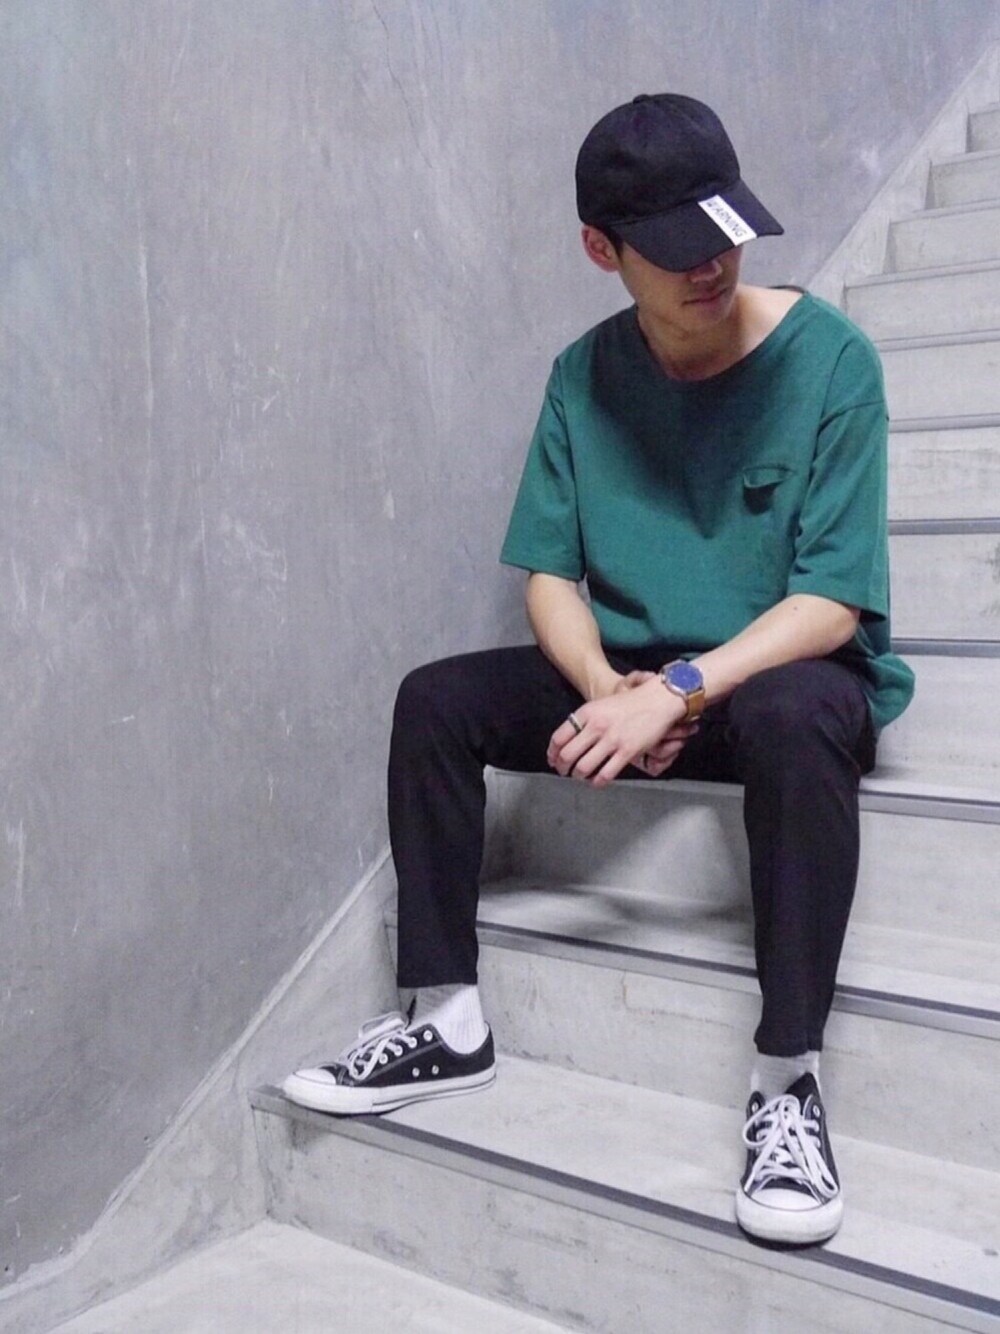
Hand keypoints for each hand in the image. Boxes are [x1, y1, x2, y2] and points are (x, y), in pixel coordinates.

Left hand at [547, 677, 691, 788]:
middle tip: (564, 772)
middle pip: (567, 755)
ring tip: (579, 776)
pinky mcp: (627, 752)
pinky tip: (596, 782)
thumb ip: (585, 721)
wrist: (658, 700)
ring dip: (578, 776)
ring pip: (583, 767)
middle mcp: (596, 726)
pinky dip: (596, 782)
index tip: (552, 760)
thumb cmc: (630, 703)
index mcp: (587, 713)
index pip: (559, 737)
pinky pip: (605, 774)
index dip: (552, 753)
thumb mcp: (601, 705)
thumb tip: (569, 741)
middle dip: (562, 768)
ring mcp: (612, 740)